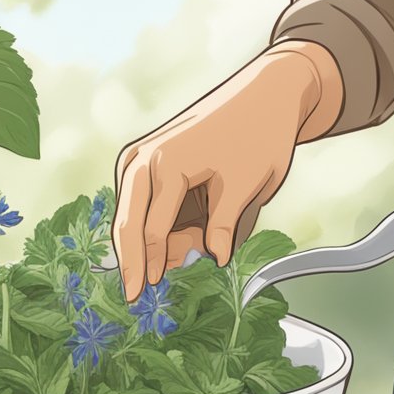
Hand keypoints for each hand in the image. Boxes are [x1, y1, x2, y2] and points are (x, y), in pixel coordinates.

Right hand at [112, 41, 341, 300]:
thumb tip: (213, 260)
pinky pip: (142, 202)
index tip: (147, 296)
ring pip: (130, 214)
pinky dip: (151, 227)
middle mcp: (145, 159)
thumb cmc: (259, 136)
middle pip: (127, 222)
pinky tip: (165, 251)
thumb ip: (222, 225)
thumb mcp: (246, 185)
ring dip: (143, 245)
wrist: (266, 95)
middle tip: (134, 298)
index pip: (150, 228)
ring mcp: (143, 157)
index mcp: (166, 163)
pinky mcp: (149, 160)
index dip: (149, 266)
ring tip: (159, 276)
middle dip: (132, 261)